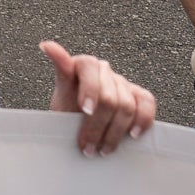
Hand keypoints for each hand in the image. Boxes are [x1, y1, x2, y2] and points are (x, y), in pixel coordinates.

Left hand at [41, 41, 155, 154]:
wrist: (80, 128)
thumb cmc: (69, 109)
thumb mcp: (60, 94)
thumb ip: (60, 70)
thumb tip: (47, 44)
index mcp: (83, 64)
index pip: (89, 67)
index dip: (89, 89)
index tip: (84, 110)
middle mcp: (104, 70)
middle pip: (109, 97)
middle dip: (97, 126)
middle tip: (87, 146)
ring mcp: (123, 83)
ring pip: (127, 106)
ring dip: (114, 133)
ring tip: (102, 149)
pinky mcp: (138, 96)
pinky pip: (146, 104)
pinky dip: (142, 121)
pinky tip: (132, 134)